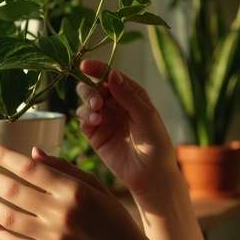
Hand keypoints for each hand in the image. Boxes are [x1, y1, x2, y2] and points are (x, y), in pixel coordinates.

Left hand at [0, 142, 166, 239]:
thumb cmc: (112, 219)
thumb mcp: (95, 186)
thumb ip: (64, 168)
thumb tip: (31, 153)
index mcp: (73, 190)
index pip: (30, 168)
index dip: (4, 156)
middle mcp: (61, 213)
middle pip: (12, 190)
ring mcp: (53, 238)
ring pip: (7, 217)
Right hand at [76, 60, 181, 204]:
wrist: (151, 174)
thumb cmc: (156, 144)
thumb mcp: (146, 115)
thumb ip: (128, 95)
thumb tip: (112, 73)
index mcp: (132, 95)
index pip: (111, 76)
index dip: (98, 69)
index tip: (85, 66)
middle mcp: (116, 105)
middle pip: (94, 87)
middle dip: (91, 90)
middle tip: (97, 101)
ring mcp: (105, 119)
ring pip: (86, 102)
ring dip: (88, 104)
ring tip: (98, 115)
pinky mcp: (96, 135)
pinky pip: (84, 120)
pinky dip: (86, 117)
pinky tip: (95, 122)